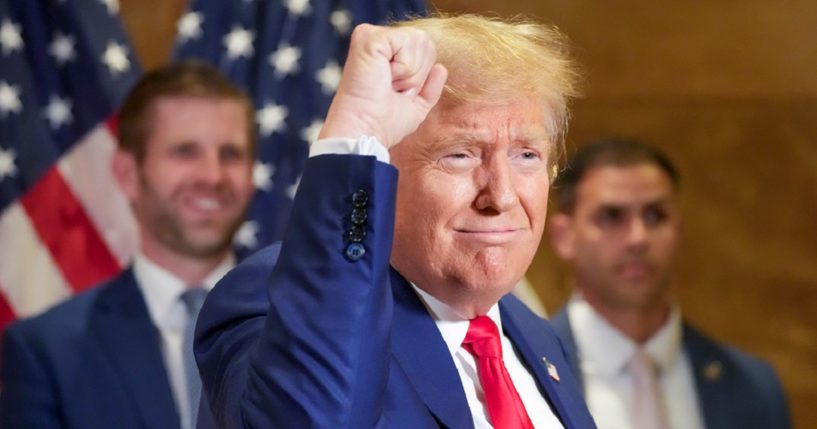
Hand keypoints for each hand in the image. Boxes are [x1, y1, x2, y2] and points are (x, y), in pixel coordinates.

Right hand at [319, 24, 447, 148]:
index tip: (397, 92)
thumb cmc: (384, 123)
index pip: (425, 49)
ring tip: (386, 84)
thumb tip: (441, 68)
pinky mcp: (369, 37)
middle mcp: (377, 40)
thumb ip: (430, 88)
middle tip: (392, 89)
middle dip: (417, 74)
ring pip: (418, 40)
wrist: (366, 131)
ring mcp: (371, 36)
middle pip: (425, 42)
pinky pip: (407, 41)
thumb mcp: (415, 107)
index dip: (420, 76)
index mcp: (386, 54)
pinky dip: (403, 67)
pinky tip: (384, 76)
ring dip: (410, 73)